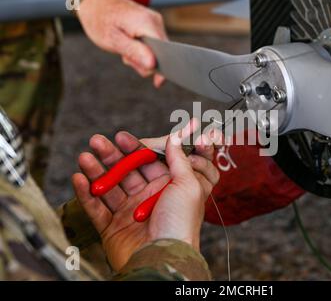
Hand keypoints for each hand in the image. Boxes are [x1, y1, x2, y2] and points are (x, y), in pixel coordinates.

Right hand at [72, 121, 219, 270]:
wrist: (165, 258)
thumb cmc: (182, 223)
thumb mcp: (188, 185)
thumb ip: (180, 160)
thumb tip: (176, 138)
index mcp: (166, 187)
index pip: (148, 163)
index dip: (134, 149)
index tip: (121, 136)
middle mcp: (147, 198)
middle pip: (125, 172)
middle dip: (110, 156)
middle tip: (96, 141)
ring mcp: (128, 213)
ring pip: (108, 187)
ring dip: (95, 171)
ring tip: (83, 157)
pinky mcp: (112, 228)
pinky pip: (96, 209)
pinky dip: (86, 195)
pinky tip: (78, 178)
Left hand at [77, 0, 167, 86]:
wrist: (93, 1)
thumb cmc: (99, 19)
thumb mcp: (112, 39)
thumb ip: (134, 52)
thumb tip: (153, 65)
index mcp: (147, 23)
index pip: (165, 51)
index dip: (162, 68)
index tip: (157, 82)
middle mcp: (155, 22)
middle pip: (162, 53)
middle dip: (145, 62)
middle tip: (126, 57)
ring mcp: (154, 23)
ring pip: (157, 52)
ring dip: (141, 57)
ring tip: (124, 49)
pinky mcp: (151, 26)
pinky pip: (152, 46)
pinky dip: (141, 51)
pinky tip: (129, 45)